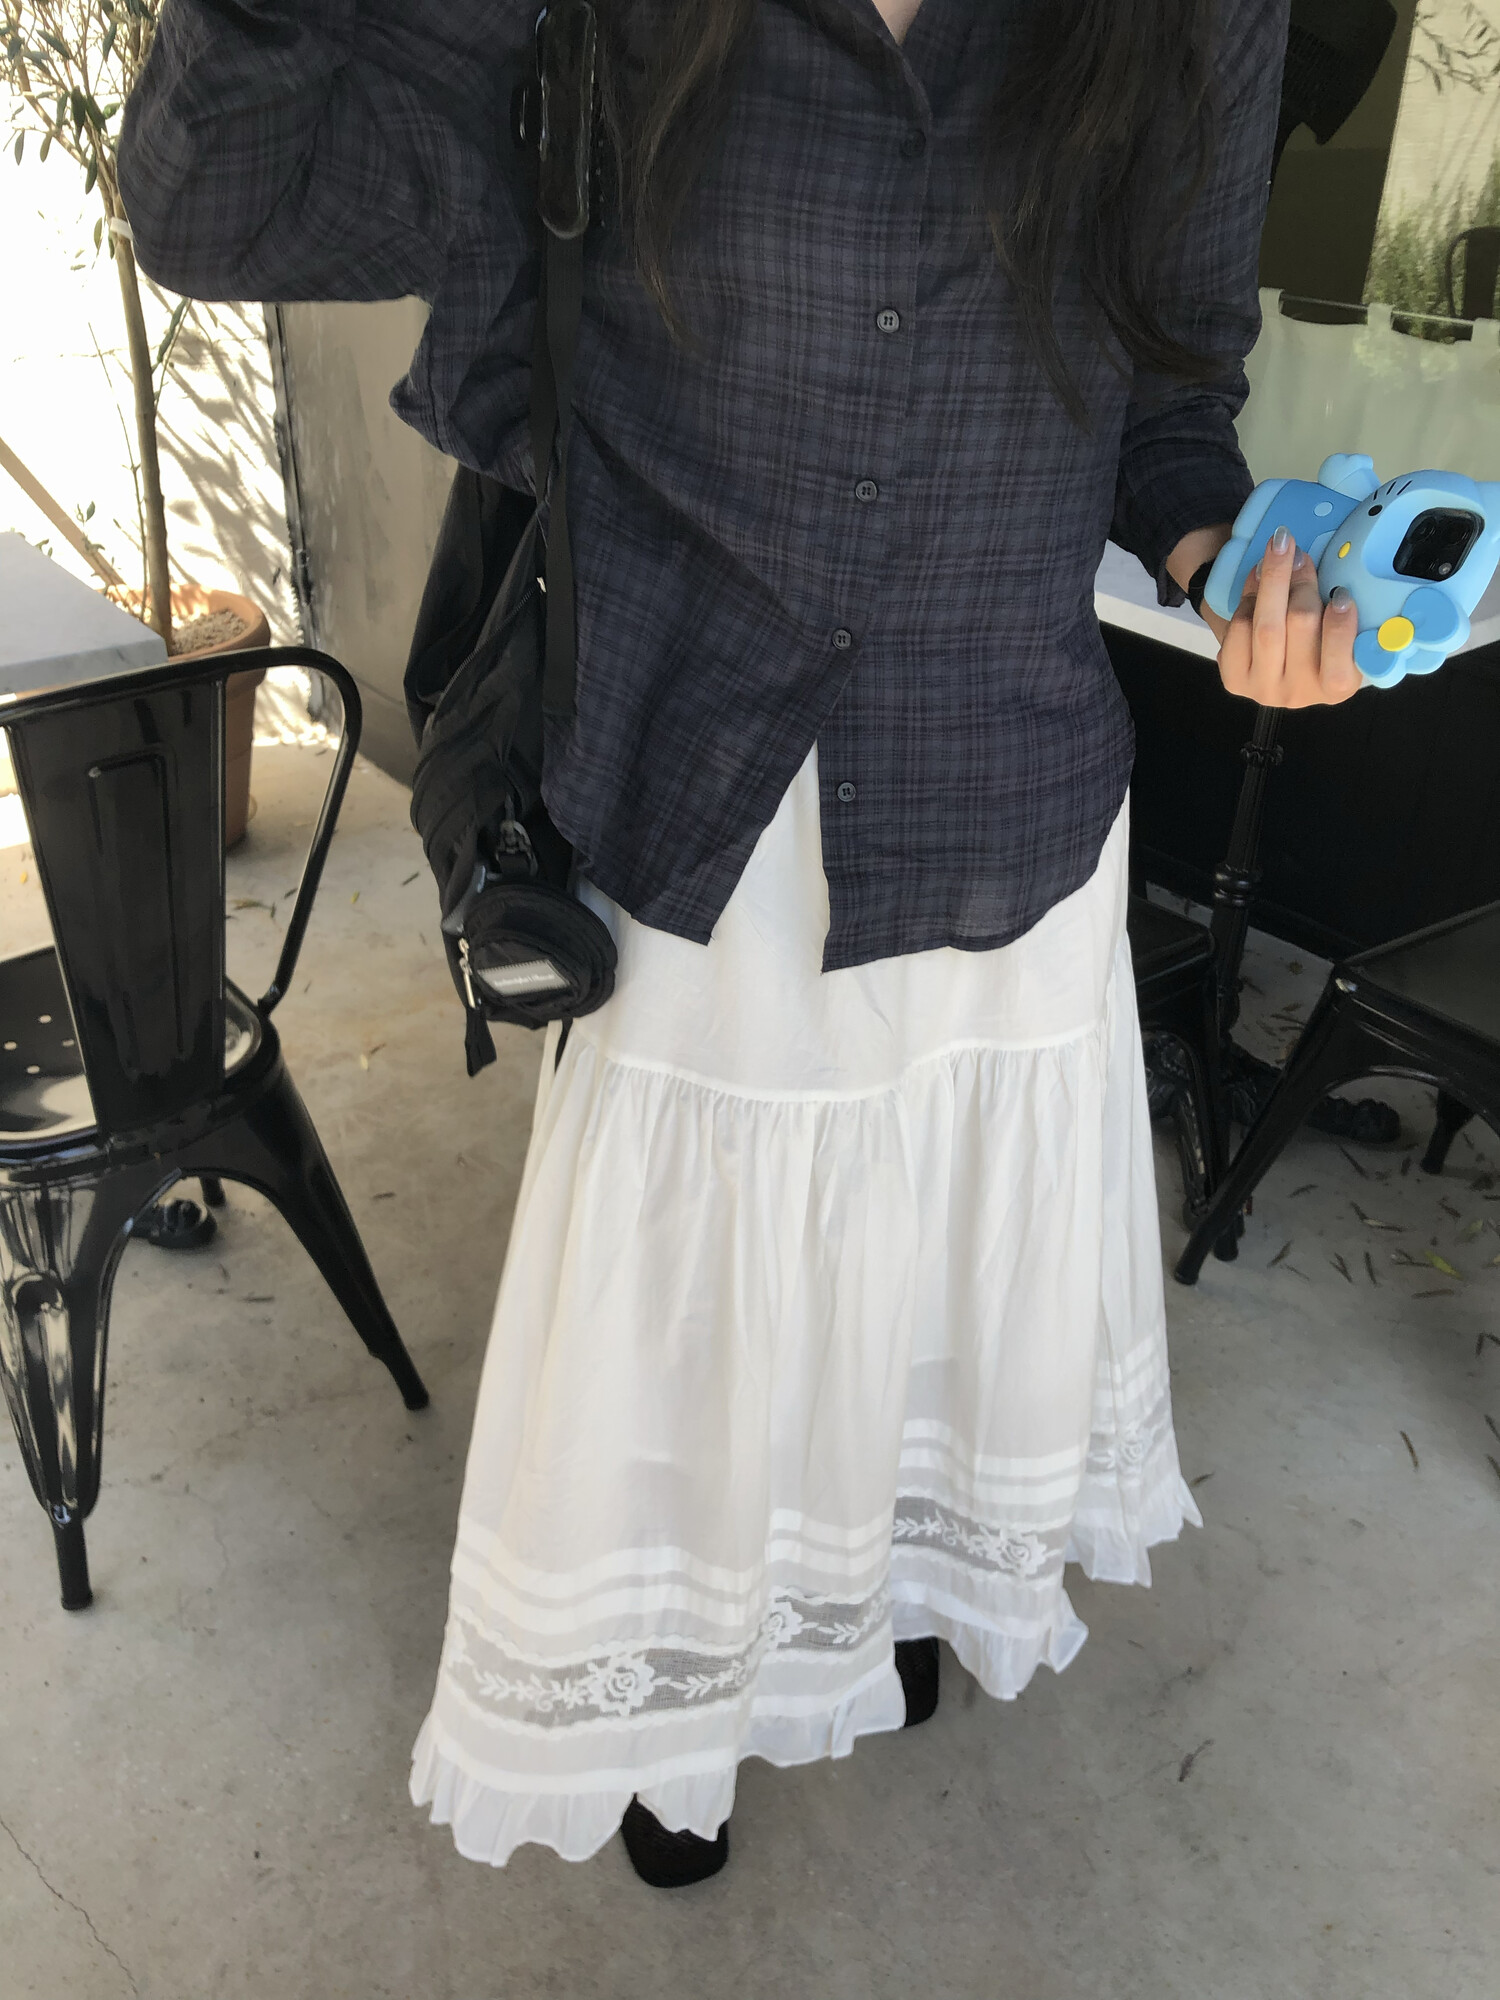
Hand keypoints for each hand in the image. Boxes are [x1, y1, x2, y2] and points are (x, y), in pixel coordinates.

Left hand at [1204, 525, 1362, 707]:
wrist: (1271, 661)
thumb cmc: (1316, 639)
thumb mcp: (1335, 628)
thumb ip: (1336, 607)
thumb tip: (1310, 565)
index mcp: (1338, 686)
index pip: (1340, 662)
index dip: (1341, 626)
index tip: (1341, 593)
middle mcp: (1300, 694)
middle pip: (1300, 626)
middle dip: (1299, 582)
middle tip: (1296, 551)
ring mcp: (1264, 690)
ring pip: (1266, 626)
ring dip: (1271, 582)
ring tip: (1276, 554)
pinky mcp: (1234, 681)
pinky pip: (1239, 630)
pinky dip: (1247, 601)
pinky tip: (1256, 584)